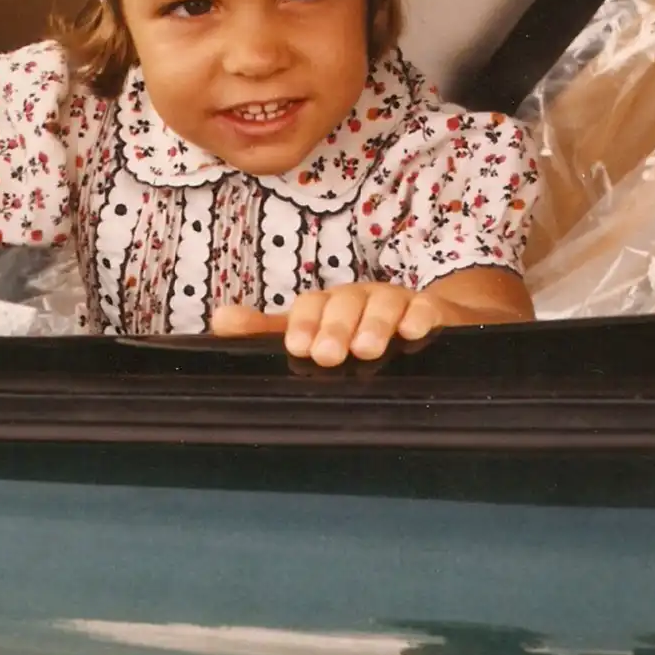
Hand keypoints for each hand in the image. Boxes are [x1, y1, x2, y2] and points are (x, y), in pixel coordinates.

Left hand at [212, 282, 452, 365]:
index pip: (311, 305)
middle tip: (327, 356)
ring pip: (384, 304)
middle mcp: (361, 298)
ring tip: (367, 350)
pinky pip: (428, 308)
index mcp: (330, 304)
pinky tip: (413, 332)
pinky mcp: (434, 311)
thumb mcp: (313, 332)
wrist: (430, 320)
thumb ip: (268, 331)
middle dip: (335, 328)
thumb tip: (219, 320)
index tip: (296, 347)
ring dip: (375, 324)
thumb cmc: (359, 330)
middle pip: (346, 303)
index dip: (303, 323)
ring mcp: (398, 302)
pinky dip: (421, 317)